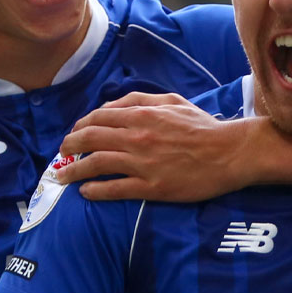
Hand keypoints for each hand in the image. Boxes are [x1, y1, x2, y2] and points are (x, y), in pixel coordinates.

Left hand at [57, 93, 259, 201]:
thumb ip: (139, 100)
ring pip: (97, 164)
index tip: (72, 136)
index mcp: (142, 115)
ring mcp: (143, 163)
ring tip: (62, 176)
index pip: (97, 118)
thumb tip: (110, 108)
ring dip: (73, 170)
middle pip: (90, 139)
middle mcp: (138, 137)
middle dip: (68, 147)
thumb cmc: (202, 126)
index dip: (78, 127)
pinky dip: (95, 190)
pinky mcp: (152, 187)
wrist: (230, 153)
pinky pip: (115, 189)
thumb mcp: (172, 101)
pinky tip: (86, 192)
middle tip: (61, 155)